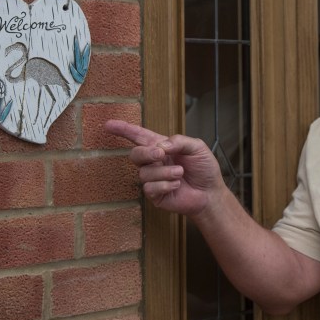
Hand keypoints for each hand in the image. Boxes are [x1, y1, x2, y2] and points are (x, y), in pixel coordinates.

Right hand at [104, 120, 223, 216]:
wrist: (210, 192)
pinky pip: (150, 188)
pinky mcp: (155, 195)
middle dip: (146, 153)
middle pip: (136, 154)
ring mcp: (153, 179)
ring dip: (164, 172)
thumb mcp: (197, 147)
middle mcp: (154, 162)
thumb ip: (179, 141)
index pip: (139, 136)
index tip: (108, 124)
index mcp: (162, 146)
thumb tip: (160, 145)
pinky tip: (176, 184)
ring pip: (145, 173)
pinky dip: (165, 184)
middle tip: (161, 154)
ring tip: (180, 173)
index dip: (123, 130)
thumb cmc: (204, 168)